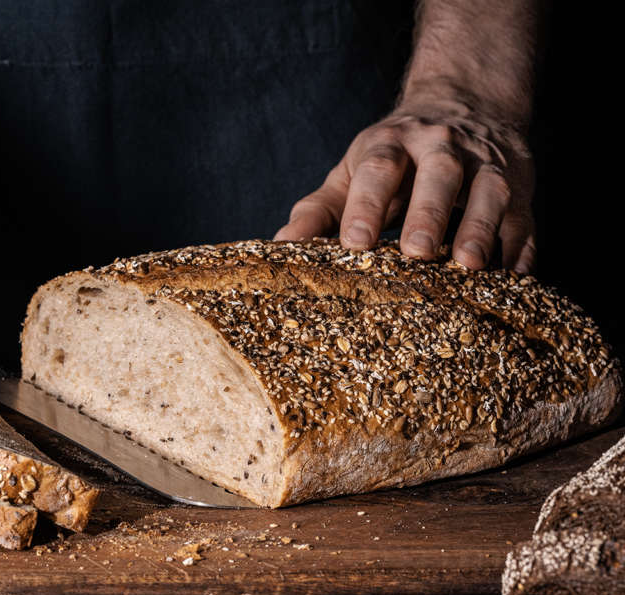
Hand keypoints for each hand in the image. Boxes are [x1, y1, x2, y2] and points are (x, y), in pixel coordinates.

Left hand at [275, 102, 535, 272]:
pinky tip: (511, 277)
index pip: (379, 169)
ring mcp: (485, 166)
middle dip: (429, 212)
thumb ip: (317, 211)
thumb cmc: (392, 160)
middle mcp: (441, 150)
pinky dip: (520, 247)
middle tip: (417, 253)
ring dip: (480, 227)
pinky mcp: (520, 189)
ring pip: (489, 192)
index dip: (367, 204)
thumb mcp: (350, 175)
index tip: (354, 242)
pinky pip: (524, 218)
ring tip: (469, 266)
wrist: (463, 108)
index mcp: (391, 147)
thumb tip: (279, 247)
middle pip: (439, 174)